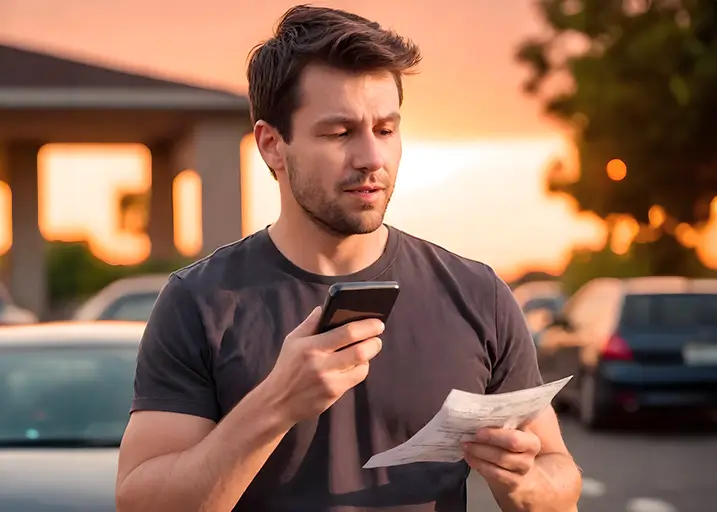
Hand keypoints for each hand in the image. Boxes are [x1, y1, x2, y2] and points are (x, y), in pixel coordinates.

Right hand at [265, 306, 383, 423]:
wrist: (278, 401)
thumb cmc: (287, 367)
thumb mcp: (293, 340)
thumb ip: (311, 322)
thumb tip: (326, 307)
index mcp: (311, 346)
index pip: (346, 332)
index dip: (366, 326)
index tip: (377, 322)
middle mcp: (321, 363)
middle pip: (359, 350)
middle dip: (374, 341)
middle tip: (377, 336)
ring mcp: (329, 380)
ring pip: (362, 365)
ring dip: (369, 355)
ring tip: (368, 348)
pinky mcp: (333, 393)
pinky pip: (356, 378)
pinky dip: (361, 368)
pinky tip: (357, 363)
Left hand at [463, 427, 541, 493]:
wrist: (516, 472)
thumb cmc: (508, 447)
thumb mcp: (510, 433)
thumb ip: (502, 424)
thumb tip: (482, 413)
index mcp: (531, 441)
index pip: (514, 439)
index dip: (495, 435)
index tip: (479, 431)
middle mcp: (528, 457)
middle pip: (505, 451)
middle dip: (484, 444)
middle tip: (469, 439)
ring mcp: (521, 471)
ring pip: (498, 462)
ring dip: (479, 454)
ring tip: (466, 447)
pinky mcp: (512, 483)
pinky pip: (494, 474)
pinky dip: (479, 465)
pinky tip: (470, 458)